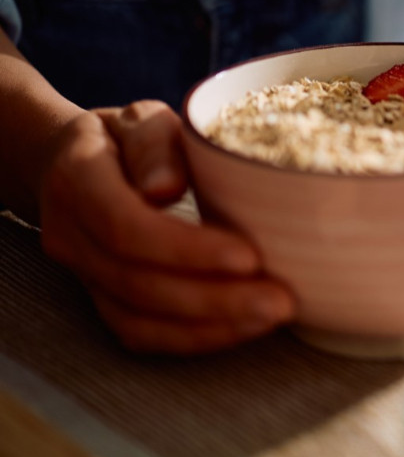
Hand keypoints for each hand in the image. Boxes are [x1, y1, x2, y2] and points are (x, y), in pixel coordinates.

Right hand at [38, 101, 295, 353]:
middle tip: (280, 300)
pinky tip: (242, 328)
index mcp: (78, 180)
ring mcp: (81, 273)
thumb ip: (155, 145)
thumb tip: (165, 189)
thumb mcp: (141, 119)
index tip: (249, 257)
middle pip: (137, 283)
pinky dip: (192, 337)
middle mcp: (71, 234)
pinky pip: (140, 332)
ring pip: (137, 318)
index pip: (127, 227)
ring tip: (271, 316)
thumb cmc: (123, 136)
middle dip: (213, 299)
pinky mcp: (100, 297)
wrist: (72, 160)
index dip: (186, 250)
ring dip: (209, 326)